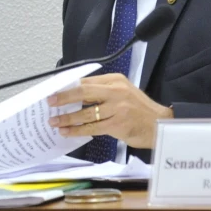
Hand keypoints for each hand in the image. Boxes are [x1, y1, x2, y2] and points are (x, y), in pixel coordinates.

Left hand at [46, 73, 172, 148]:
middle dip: (64, 97)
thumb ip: (101, 91)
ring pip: (85, 112)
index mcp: (115, 80)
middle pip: (83, 92)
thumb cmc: (138, 109)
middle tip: (50, 102)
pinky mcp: (118, 124)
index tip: (54, 91)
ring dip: (67, 118)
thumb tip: (73, 96)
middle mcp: (116, 91)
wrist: (160, 125)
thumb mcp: (122, 92)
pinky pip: (92, 127)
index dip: (68, 86)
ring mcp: (118, 108)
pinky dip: (77, 130)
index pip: (86, 81)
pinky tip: (67, 131)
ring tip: (54, 121)